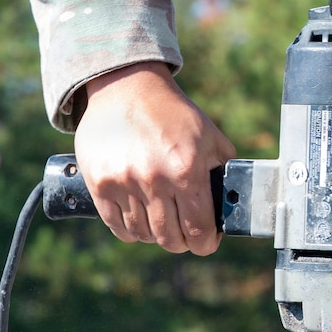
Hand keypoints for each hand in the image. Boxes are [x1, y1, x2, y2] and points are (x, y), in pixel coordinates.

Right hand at [74, 62, 235, 252]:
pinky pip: (117, 226)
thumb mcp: (210, 137)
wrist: (127, 87)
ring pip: (143, 235)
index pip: (199, 229)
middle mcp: (154, 179)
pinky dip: (130, 230)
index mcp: (186, 169)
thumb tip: (232, 205)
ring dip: (155, 234)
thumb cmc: (173, 114)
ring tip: (161, 220)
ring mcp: (123, 183)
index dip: (206, 243)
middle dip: (182, 241)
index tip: (206, 241)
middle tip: (184, 232)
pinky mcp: (99, 184)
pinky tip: (139, 218)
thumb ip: (223, 172)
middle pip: (170, 239)